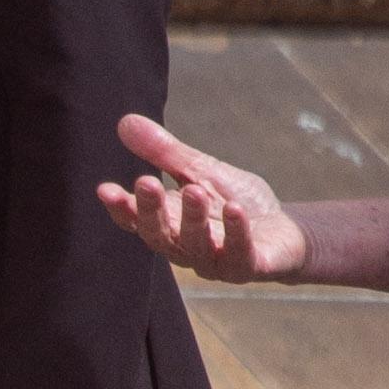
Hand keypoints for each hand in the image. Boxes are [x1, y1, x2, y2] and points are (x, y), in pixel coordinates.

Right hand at [97, 112, 307, 282]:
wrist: (283, 229)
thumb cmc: (233, 200)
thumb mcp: (199, 170)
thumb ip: (164, 153)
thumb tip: (126, 121)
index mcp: (168, 222)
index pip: (136, 220)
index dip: (120, 207)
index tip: (106, 189)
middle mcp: (185, 247)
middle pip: (159, 236)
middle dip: (151, 210)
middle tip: (147, 181)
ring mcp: (215, 261)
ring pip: (196, 247)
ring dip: (193, 220)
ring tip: (195, 190)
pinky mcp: (247, 267)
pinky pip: (238, 256)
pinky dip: (235, 234)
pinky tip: (234, 210)